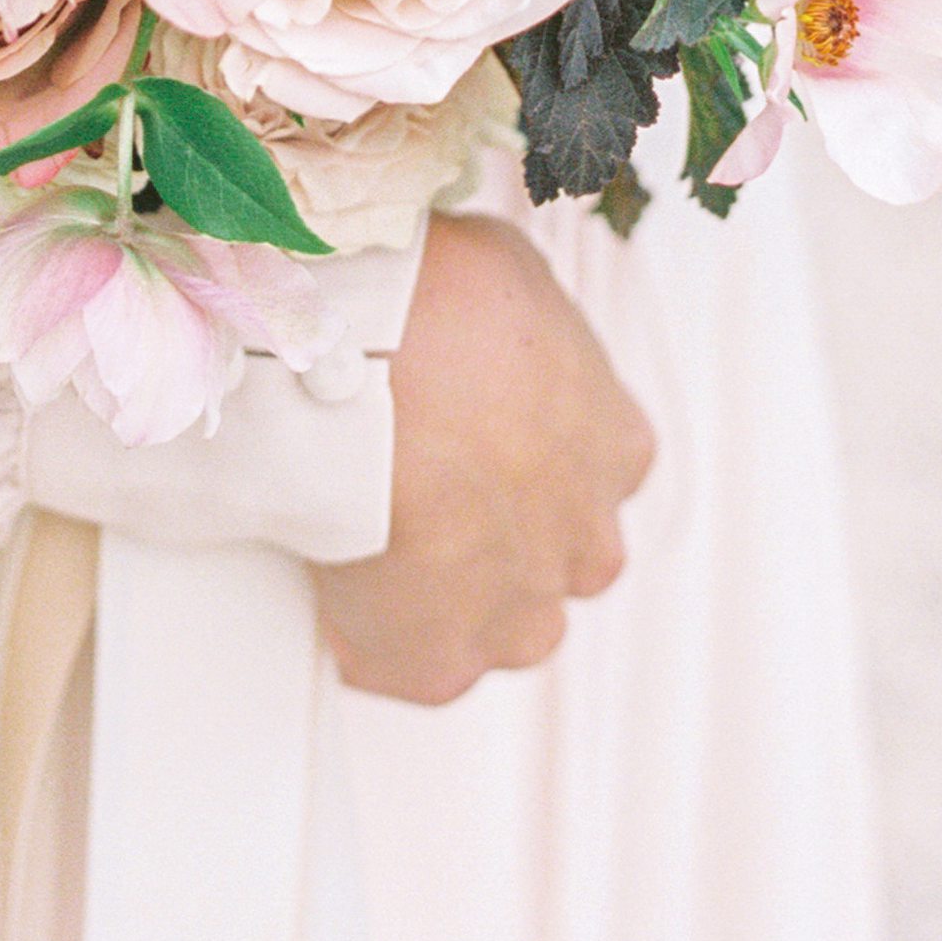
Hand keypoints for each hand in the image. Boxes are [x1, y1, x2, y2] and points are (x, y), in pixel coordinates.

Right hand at [309, 214, 653, 705]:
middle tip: (411, 480)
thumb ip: (522, 325)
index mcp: (616, 447)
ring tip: (359, 528)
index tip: (468, 433)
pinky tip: (325, 569)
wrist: (359, 367)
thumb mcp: (510, 274)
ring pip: (488, 620)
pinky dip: (365, 633)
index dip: (523, 454)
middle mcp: (585, 543)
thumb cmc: (433, 304)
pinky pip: (403, 662)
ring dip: (438, 591)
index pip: (590, 472)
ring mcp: (518, 615)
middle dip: (493, 532)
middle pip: (548, 557)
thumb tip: (488, 315)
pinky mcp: (437, 666)